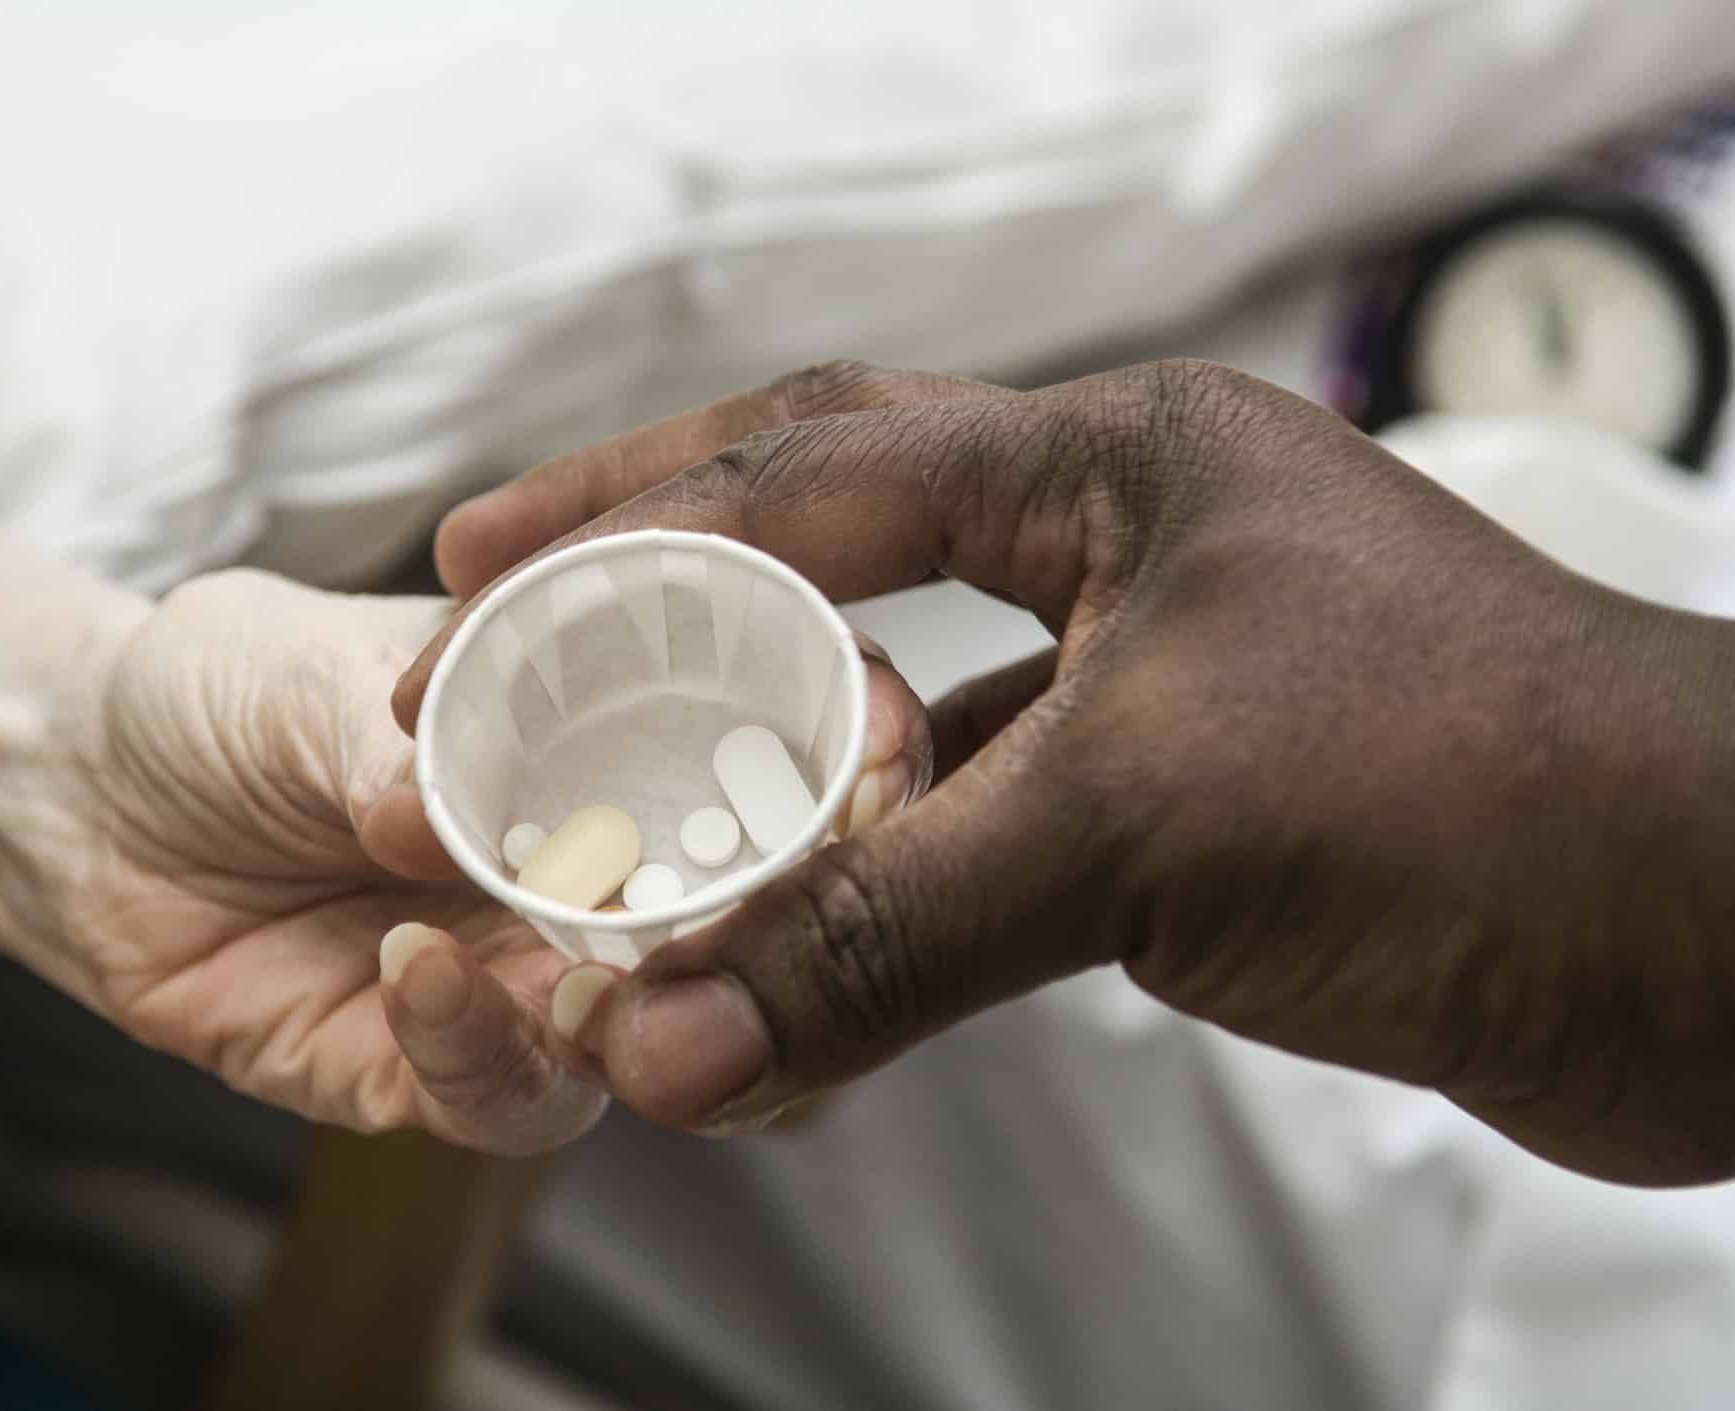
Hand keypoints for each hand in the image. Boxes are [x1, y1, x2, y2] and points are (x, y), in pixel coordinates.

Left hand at [25, 568, 925, 1155]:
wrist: (76, 793)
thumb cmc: (217, 690)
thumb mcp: (299, 667)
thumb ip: (389, 735)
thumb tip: (448, 814)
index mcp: (615, 731)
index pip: (777, 741)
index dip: (849, 748)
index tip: (870, 748)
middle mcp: (603, 861)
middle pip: (756, 909)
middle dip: (785, 912)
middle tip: (759, 893)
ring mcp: (531, 972)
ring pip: (663, 1033)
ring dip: (649, 1007)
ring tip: (576, 957)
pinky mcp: (439, 1068)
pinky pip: (507, 1096)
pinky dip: (479, 1046)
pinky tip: (412, 967)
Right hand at [396, 360, 1734, 1182]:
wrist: (1726, 941)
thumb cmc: (1490, 798)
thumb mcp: (1143, 830)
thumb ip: (885, 931)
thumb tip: (657, 1039)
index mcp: (1118, 465)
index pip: (816, 461)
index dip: (628, 508)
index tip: (478, 556)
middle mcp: (1134, 544)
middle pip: (842, 538)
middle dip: (671, 586)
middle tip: (514, 629)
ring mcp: (1167, 677)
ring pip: (910, 709)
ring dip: (776, 765)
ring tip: (628, 810)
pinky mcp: (1196, 811)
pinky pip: (985, 833)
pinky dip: (886, 891)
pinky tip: (801, 946)